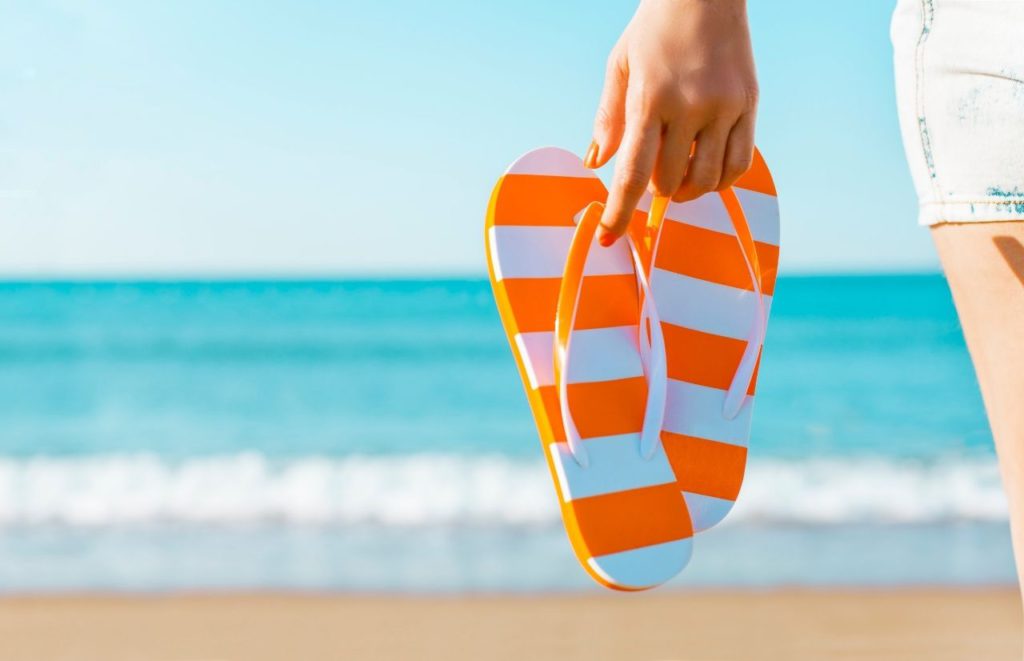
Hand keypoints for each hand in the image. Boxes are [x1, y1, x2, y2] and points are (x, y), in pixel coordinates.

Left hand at [585, 0, 758, 245]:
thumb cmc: (653, 30)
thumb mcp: (620, 66)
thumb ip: (608, 117)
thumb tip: (595, 163)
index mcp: (650, 98)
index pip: (634, 172)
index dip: (619, 211)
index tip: (608, 236)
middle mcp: (690, 106)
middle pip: (669, 181)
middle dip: (653, 191)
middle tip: (650, 177)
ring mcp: (724, 107)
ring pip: (706, 181)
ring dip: (685, 190)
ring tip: (676, 176)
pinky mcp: (750, 105)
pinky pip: (739, 164)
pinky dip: (719, 180)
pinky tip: (705, 170)